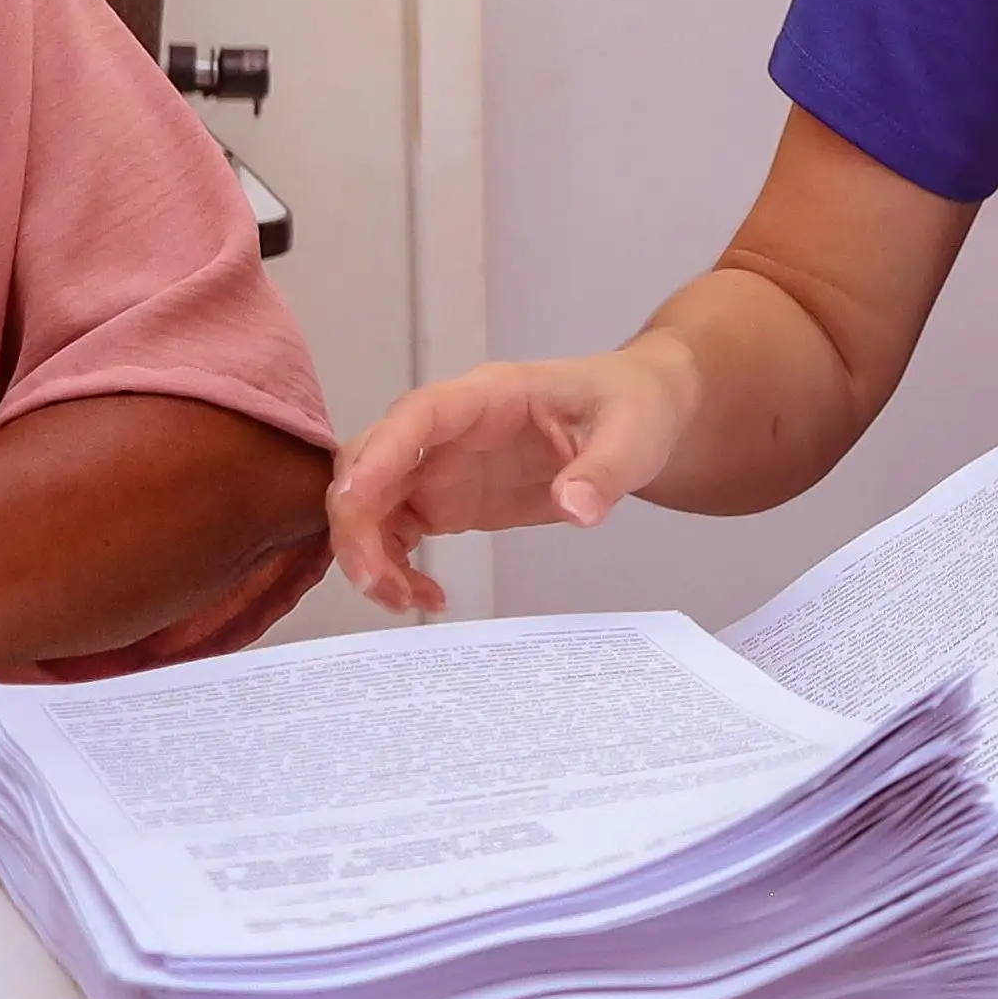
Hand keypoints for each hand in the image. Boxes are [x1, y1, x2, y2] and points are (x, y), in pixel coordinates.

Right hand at [327, 349, 698, 612]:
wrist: (643, 414)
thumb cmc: (634, 406)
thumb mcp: (634, 434)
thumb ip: (605, 469)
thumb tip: (575, 509)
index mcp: (489, 395)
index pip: (416, 416)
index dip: (378, 456)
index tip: (354, 499)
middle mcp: (450, 429)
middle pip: (370, 464)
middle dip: (357, 523)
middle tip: (379, 584)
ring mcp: (442, 464)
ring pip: (371, 504)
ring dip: (369, 555)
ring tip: (409, 603)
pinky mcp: (448, 499)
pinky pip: (396, 533)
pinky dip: (395, 568)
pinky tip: (426, 598)